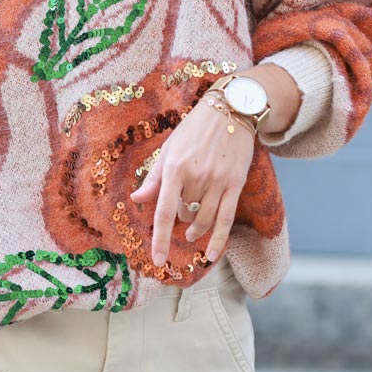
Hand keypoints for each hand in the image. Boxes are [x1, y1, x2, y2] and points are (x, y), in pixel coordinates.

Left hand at [129, 94, 255, 264]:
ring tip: (191, 233)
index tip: (157, 260)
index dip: (159, 239)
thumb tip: (135, 199)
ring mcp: (218, 181)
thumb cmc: (193, 130)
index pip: (164, 211)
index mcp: (174, 168)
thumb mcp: (168, 149)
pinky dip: (219, 239)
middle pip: (184, 215)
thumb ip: (154, 178)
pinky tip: (211, 253)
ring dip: (196, 231)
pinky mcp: (235, 184)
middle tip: (181, 206)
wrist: (230, 111)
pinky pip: (227, 219)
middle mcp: (196, 176)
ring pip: (204, 220)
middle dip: (180, 217)